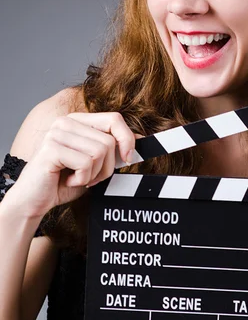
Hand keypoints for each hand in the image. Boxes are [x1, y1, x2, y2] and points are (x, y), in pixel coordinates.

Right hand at [4, 112, 142, 220]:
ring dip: (94, 174)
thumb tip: (139, 139)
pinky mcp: (52, 148)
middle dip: (107, 167)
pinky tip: (68, 180)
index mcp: (78, 120)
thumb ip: (113, 149)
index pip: (114, 118)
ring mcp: (57, 133)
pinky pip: (86, 163)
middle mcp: (66, 122)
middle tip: (91, 177)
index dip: (127, 139)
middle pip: (110, 140)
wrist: (34, 200)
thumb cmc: (64, 181)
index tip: (129, 158)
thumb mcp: (95, 163)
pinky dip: (82, 179)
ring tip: (78, 178)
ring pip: (100, 152)